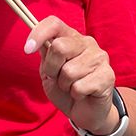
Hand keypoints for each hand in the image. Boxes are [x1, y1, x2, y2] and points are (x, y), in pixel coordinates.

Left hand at [24, 16, 117, 135]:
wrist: (85, 112)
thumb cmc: (66, 89)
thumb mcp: (49, 72)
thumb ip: (45, 55)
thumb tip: (36, 42)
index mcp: (71, 37)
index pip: (54, 23)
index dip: (39, 33)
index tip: (27, 49)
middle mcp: (87, 43)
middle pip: (59, 47)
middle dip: (52, 68)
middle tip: (57, 78)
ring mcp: (100, 58)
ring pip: (69, 71)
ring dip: (65, 85)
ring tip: (72, 87)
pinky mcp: (107, 75)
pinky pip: (79, 87)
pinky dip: (76, 94)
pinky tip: (83, 94)